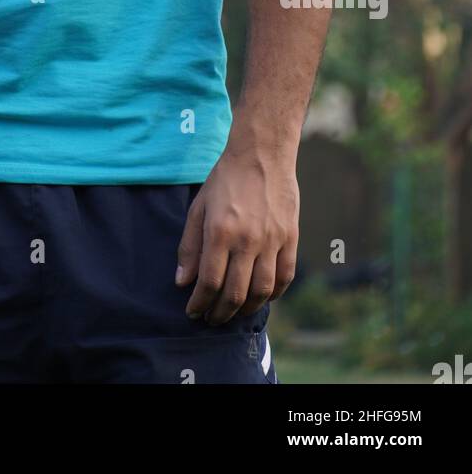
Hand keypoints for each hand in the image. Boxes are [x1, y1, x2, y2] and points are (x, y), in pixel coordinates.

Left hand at [174, 146, 298, 324]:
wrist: (262, 154)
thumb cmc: (225, 180)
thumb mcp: (199, 207)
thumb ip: (190, 246)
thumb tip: (183, 282)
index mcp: (220, 231)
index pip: (209, 282)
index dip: (199, 303)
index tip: (192, 311)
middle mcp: (248, 240)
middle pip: (235, 293)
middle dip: (220, 313)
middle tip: (211, 319)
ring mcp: (272, 240)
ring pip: (262, 291)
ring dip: (246, 309)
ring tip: (234, 312)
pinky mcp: (290, 237)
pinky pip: (284, 277)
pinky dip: (273, 294)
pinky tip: (261, 297)